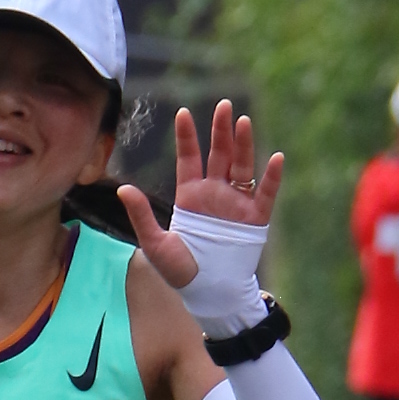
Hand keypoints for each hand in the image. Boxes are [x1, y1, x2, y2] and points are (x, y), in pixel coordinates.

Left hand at [117, 99, 282, 283]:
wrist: (209, 293)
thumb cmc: (181, 272)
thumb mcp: (155, 244)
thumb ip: (141, 215)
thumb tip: (123, 188)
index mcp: (190, 196)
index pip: (189, 158)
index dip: (187, 136)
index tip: (183, 112)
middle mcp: (214, 194)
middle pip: (219, 154)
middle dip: (220, 130)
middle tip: (223, 106)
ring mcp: (236, 203)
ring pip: (242, 166)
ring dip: (244, 145)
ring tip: (243, 121)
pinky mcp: (255, 218)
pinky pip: (266, 193)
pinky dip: (272, 177)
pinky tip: (275, 158)